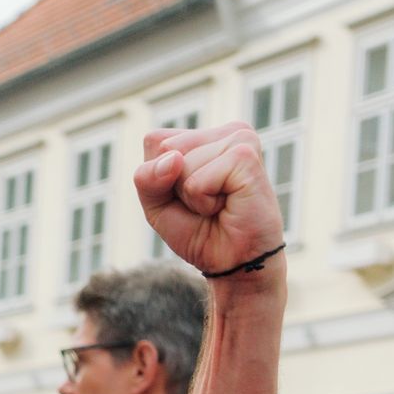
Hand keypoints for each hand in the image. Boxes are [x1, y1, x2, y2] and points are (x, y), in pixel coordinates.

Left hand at [134, 124, 284, 279]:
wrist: (232, 261)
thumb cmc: (198, 231)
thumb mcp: (157, 204)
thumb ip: (147, 177)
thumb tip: (173, 159)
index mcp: (204, 136)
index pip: (155, 141)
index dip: (158, 176)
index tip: (186, 195)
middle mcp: (224, 132)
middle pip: (165, 149)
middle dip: (173, 186)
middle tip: (204, 202)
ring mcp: (239, 140)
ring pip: (180, 163)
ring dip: (190, 196)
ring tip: (217, 204)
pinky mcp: (246, 157)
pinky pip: (197, 180)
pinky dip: (202, 201)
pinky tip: (227, 205)